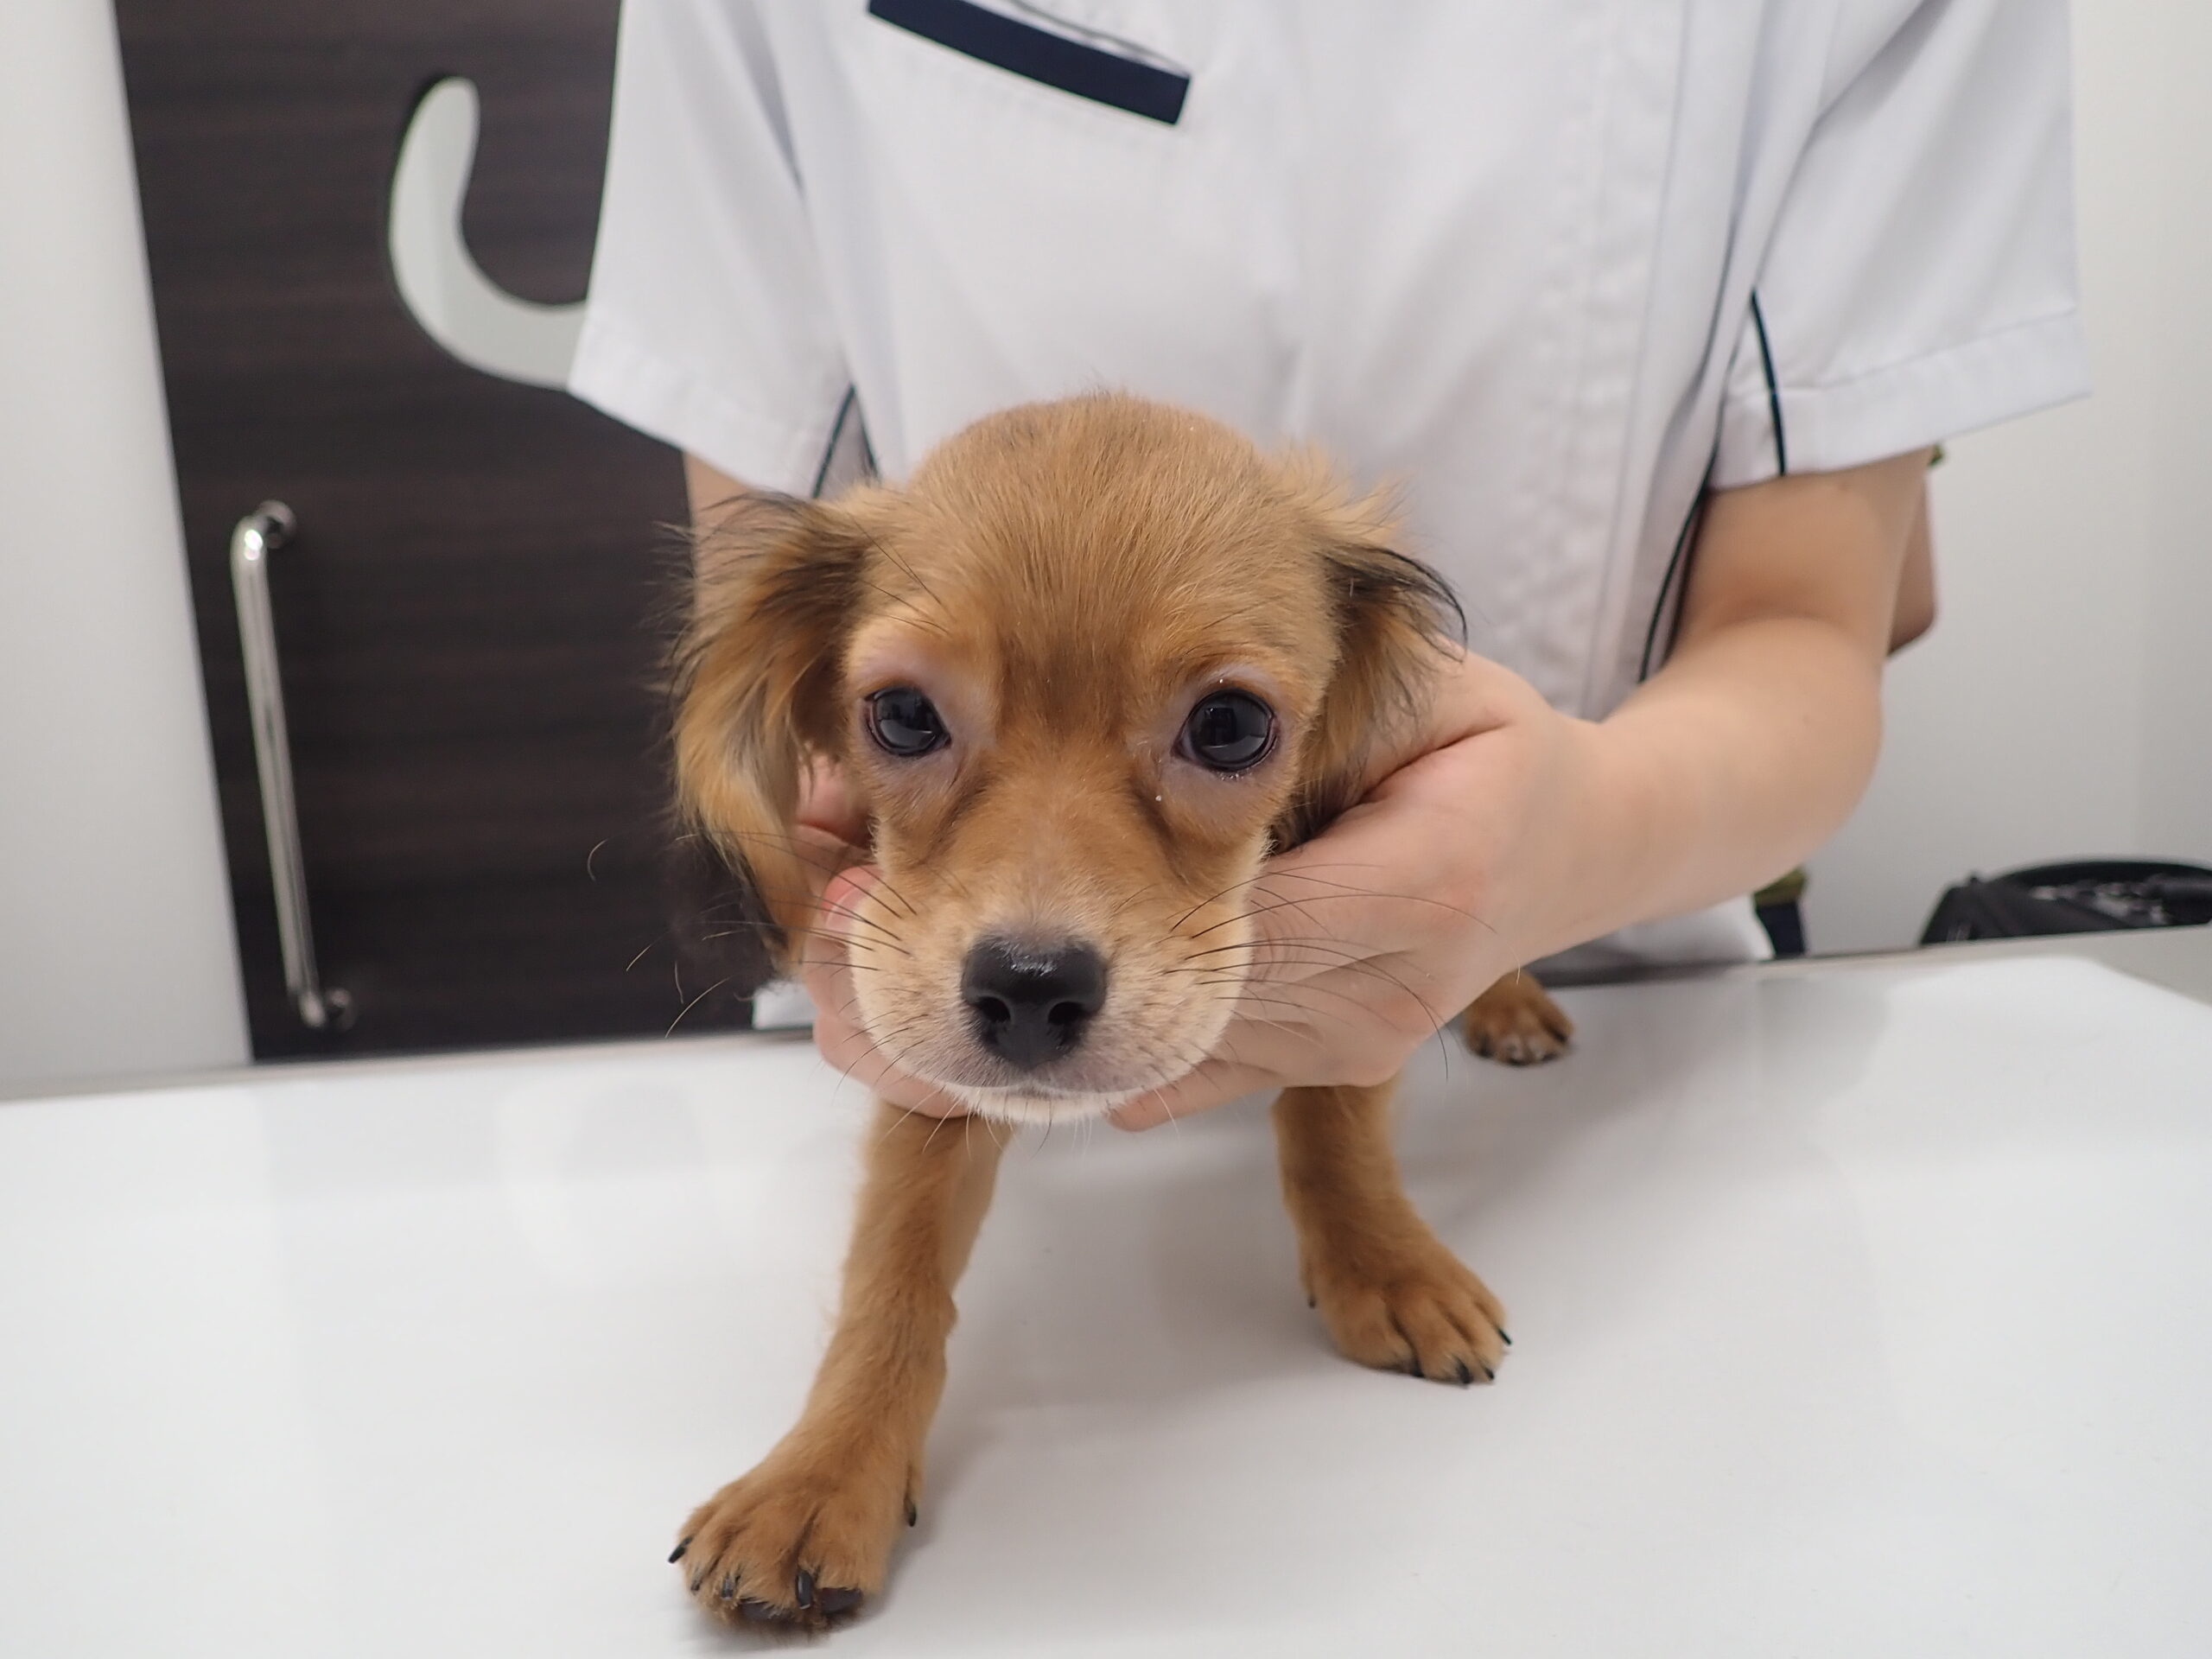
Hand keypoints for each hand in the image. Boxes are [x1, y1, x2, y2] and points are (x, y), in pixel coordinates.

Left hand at [791, 651, 1623, 1128]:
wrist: (1580, 847)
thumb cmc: (1493, 742)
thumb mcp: (1429, 685)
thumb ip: (1320, 690)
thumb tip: (1193, 695)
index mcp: (1413, 887)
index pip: (1225, 918)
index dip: (1071, 909)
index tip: (924, 891)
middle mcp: (1380, 999)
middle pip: (1166, 1008)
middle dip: (997, 982)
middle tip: (831, 944)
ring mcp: (1352, 1052)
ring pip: (1161, 1058)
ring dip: (1013, 1030)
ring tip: (855, 997)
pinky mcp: (1328, 1075)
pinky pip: (1186, 1074)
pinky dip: (1081, 1047)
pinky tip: (965, 1032)